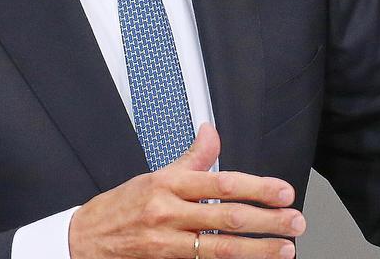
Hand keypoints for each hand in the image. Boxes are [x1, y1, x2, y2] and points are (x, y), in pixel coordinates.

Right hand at [70, 123, 305, 258]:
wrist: (84, 240)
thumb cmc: (121, 207)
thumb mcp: (155, 175)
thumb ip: (191, 158)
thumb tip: (212, 132)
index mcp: (168, 184)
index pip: (221, 183)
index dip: (257, 187)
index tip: (283, 191)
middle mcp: (168, 213)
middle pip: (227, 217)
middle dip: (268, 220)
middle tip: (296, 221)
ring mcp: (167, 243)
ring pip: (220, 247)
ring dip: (257, 250)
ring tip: (285, 249)